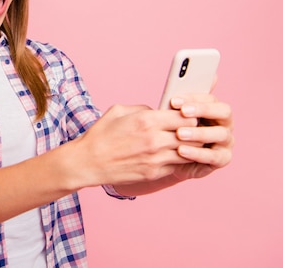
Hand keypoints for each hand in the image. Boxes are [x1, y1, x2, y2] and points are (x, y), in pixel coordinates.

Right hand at [70, 104, 198, 187]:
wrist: (88, 162)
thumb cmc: (101, 134)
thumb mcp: (119, 110)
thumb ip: (143, 108)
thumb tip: (158, 111)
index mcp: (147, 120)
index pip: (186, 116)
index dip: (190, 115)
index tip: (188, 115)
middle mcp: (155, 140)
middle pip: (192, 135)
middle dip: (195, 131)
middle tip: (192, 130)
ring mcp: (155, 159)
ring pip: (189, 152)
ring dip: (190, 148)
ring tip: (185, 143)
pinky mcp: (153, 173)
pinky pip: (176, 165)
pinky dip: (178, 160)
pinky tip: (173, 155)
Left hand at [168, 94, 234, 180]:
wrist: (172, 159)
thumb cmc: (174, 132)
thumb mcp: (173, 119)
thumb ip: (175, 107)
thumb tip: (171, 95)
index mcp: (215, 109)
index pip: (210, 99)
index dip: (193, 98)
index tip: (174, 101)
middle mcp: (225, 123)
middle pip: (223, 111)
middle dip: (203, 110)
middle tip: (183, 112)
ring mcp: (227, 141)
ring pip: (220, 134)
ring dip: (199, 132)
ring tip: (180, 133)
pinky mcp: (223, 159)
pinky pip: (214, 156)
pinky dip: (197, 153)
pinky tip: (181, 150)